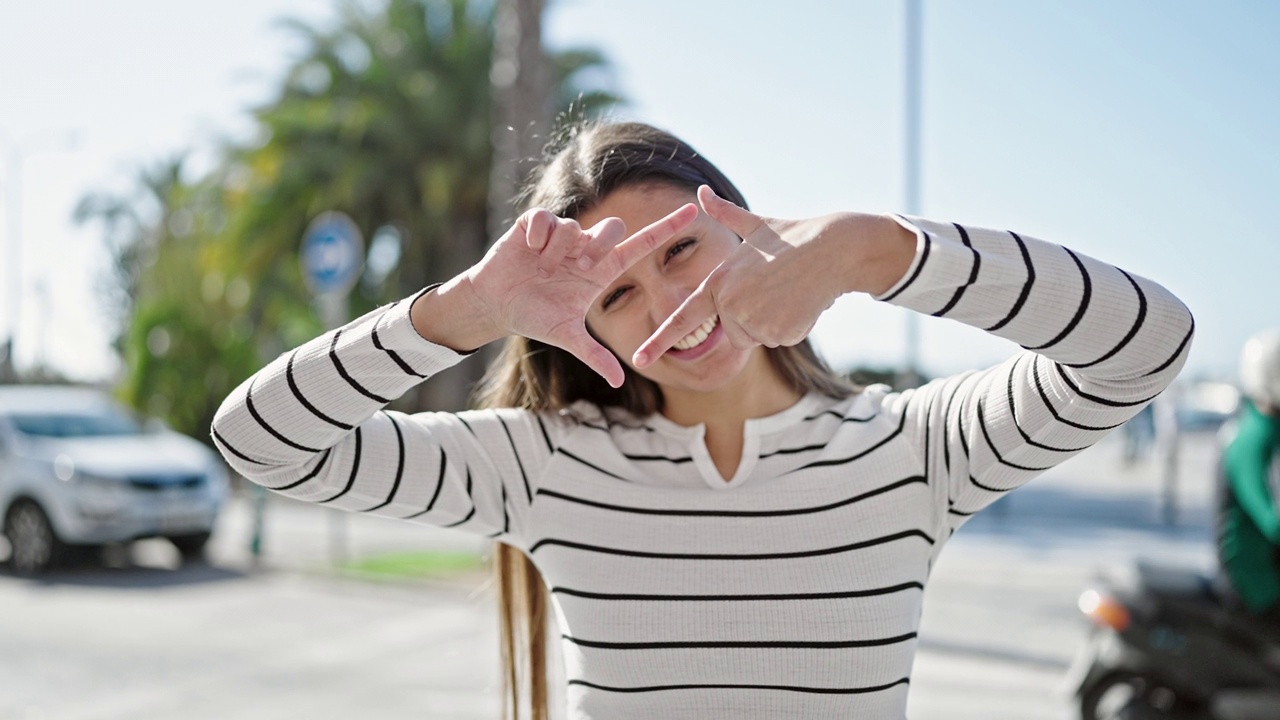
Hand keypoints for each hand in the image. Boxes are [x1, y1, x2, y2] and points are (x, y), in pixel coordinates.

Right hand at [464, 203, 698, 386]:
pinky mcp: (534, 226)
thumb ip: (595, 355)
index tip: (693, 212)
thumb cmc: (534, 316)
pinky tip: (529, 251)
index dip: (667, 228)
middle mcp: (585, 248)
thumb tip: (619, 382)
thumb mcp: (568, 337)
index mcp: (602, 270)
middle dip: (598, 246)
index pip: (642, 245)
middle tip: (580, 268)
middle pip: (613, 227)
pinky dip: (538, 235)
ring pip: (576, 227)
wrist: (496, 305)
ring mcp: (561, 236)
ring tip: (543, 268)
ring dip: (560, 251)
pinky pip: (545, 219)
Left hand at [633, 186, 850, 368]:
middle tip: (773, 290)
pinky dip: (791, 327)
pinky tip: (800, 303)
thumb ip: (725, 215)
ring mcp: (754, 319)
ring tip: (787, 293)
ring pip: (757, 338)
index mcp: (719, 281)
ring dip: (773, 323)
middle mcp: (731, 303)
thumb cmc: (794, 237)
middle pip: (733, 332)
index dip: (659, 341)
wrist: (834, 249)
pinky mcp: (778, 332)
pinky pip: (779, 340)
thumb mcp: (756, 226)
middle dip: (752, 319)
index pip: (684, 318)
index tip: (639, 359)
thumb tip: (703, 192)